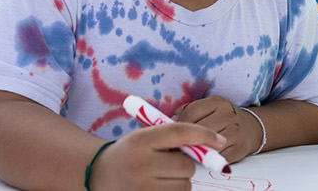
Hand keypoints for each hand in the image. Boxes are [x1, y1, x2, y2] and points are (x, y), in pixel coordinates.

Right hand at [91, 122, 225, 190]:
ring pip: (184, 185)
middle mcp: (140, 165)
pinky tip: (159, 186)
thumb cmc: (129, 152)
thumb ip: (172, 137)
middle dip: (186, 164)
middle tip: (172, 162)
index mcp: (140, 140)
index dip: (204, 134)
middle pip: (186, 165)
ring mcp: (142, 188)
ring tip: (161, 176)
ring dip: (180, 180)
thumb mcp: (143, 136)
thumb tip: (211, 144)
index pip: (180, 132)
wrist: (98, 174)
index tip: (219, 140)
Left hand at [173, 96, 262, 161]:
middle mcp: (228, 115)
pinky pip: (217, 157)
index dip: (178, 125)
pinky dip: (207, 160)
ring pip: (208, 145)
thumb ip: (186, 111)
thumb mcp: (207, 108)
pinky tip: (200, 160)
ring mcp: (236, 132)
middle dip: (185, 140)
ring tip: (185, 155)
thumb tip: (168, 123)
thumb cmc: (220, 119)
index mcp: (217, 102)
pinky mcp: (239, 148)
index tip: (170, 134)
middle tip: (174, 148)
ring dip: (195, 152)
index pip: (191, 113)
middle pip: (199, 130)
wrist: (250, 128)